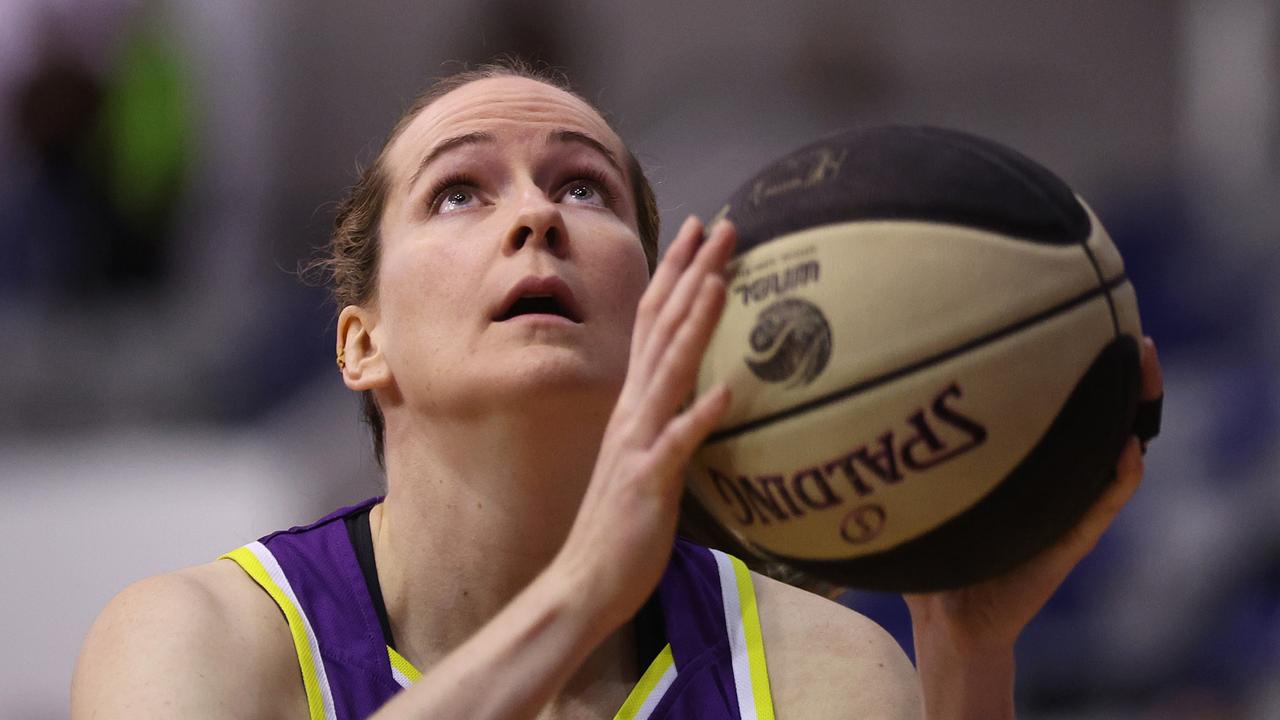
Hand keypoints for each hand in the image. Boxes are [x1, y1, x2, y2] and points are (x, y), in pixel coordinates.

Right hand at [555, 217, 736, 626]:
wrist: (584, 580)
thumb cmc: (621, 524)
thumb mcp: (646, 457)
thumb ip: (666, 418)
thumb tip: (698, 388)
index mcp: (635, 403)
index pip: (655, 322)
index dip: (678, 274)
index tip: (703, 232)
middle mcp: (634, 411)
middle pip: (663, 328)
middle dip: (694, 274)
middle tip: (725, 225)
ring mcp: (639, 444)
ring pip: (669, 372)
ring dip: (693, 325)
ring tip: (719, 281)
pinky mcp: (648, 482)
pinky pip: (677, 445)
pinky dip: (698, 417)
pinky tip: (726, 393)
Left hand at [905, 336, 1163, 652]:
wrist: (947, 620)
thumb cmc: (931, 551)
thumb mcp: (919, 488)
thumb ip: (902, 451)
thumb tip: (858, 395)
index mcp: (1024, 466)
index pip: (1056, 408)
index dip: (1073, 366)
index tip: (1079, 317)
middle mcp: (1052, 481)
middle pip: (1097, 419)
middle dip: (1119, 376)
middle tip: (1131, 337)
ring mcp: (1066, 508)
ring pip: (1115, 452)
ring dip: (1136, 412)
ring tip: (1142, 371)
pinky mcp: (1070, 542)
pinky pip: (1105, 502)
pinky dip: (1121, 475)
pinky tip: (1127, 447)